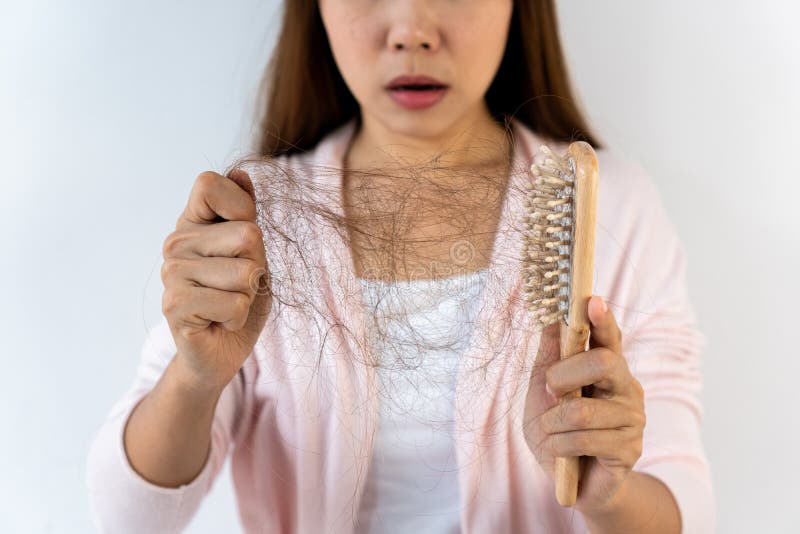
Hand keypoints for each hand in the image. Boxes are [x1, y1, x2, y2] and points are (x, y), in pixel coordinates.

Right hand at [161, 169, 271, 391]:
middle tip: (238, 285)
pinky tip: (219, 321)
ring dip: (248, 296)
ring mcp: (171, 273)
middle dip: (256, 266)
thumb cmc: (240, 298)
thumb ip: (246, 214)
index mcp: (192, 223)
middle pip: (246, 233)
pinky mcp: (175, 305)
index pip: (210, 184)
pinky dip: (239, 317)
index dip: (241, 208)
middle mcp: (175, 243)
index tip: (242, 241)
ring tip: (227, 304)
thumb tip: (240, 172)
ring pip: (245, 272)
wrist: (223, 350)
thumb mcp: (253, 252)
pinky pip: (235, 303)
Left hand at [523, 295, 645, 514]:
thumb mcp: (541, 393)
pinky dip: (558, 446)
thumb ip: (548, 359)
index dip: (602, 319)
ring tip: (549, 433)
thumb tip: (550, 319)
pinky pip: (584, 439)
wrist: (569, 483)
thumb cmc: (556, 430)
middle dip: (564, 375)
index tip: (592, 300)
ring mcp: (633, 417)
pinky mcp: (630, 448)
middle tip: (549, 391)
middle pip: (604, 362)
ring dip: (552, 424)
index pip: (609, 337)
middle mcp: (626, 386)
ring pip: (583, 410)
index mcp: (607, 368)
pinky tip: (559, 452)